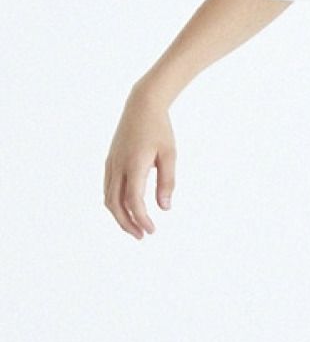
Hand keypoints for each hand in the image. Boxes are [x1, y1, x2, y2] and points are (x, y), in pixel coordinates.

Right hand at [103, 85, 176, 239]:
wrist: (141, 106)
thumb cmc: (159, 129)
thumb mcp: (169, 154)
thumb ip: (167, 181)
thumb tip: (165, 208)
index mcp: (134, 164)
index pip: (133, 200)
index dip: (141, 218)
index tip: (152, 230)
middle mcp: (118, 167)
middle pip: (115, 205)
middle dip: (127, 224)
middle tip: (142, 236)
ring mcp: (111, 164)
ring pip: (109, 198)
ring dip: (120, 216)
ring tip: (135, 226)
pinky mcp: (109, 161)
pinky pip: (108, 188)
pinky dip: (115, 203)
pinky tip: (127, 208)